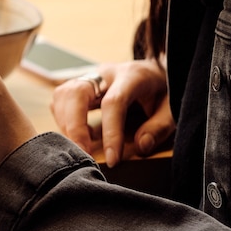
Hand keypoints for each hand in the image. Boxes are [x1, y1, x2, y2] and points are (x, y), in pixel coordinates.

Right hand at [50, 59, 174, 166]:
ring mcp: (89, 76)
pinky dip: (63, 119)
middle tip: (83, 153)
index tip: (112, 159)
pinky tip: (79, 134)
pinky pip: (60, 99)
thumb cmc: (162, 91)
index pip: (113, 102)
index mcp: (131, 75)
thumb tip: (140, 146)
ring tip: (82, 145)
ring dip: (66, 123)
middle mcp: (105, 73)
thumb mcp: (170, 108)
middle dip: (75, 126)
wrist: (153, 72)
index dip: (110, 132)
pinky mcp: (78, 84)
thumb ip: (158, 127)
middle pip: (76, 93)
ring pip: (63, 95)